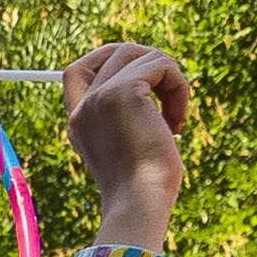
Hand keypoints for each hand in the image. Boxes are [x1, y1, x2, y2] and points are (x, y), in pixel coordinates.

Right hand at [59, 41, 191, 234]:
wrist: (140, 204)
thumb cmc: (143, 188)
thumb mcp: (130, 146)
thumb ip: (129, 115)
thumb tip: (159, 82)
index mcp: (79, 121)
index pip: (77, 70)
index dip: (109, 61)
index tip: (142, 81)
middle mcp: (85, 106)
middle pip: (117, 51)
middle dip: (151, 65)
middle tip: (169, 98)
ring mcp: (101, 96)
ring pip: (142, 54)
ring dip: (170, 78)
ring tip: (176, 116)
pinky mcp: (124, 91)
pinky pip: (163, 65)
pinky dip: (179, 88)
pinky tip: (178, 122)